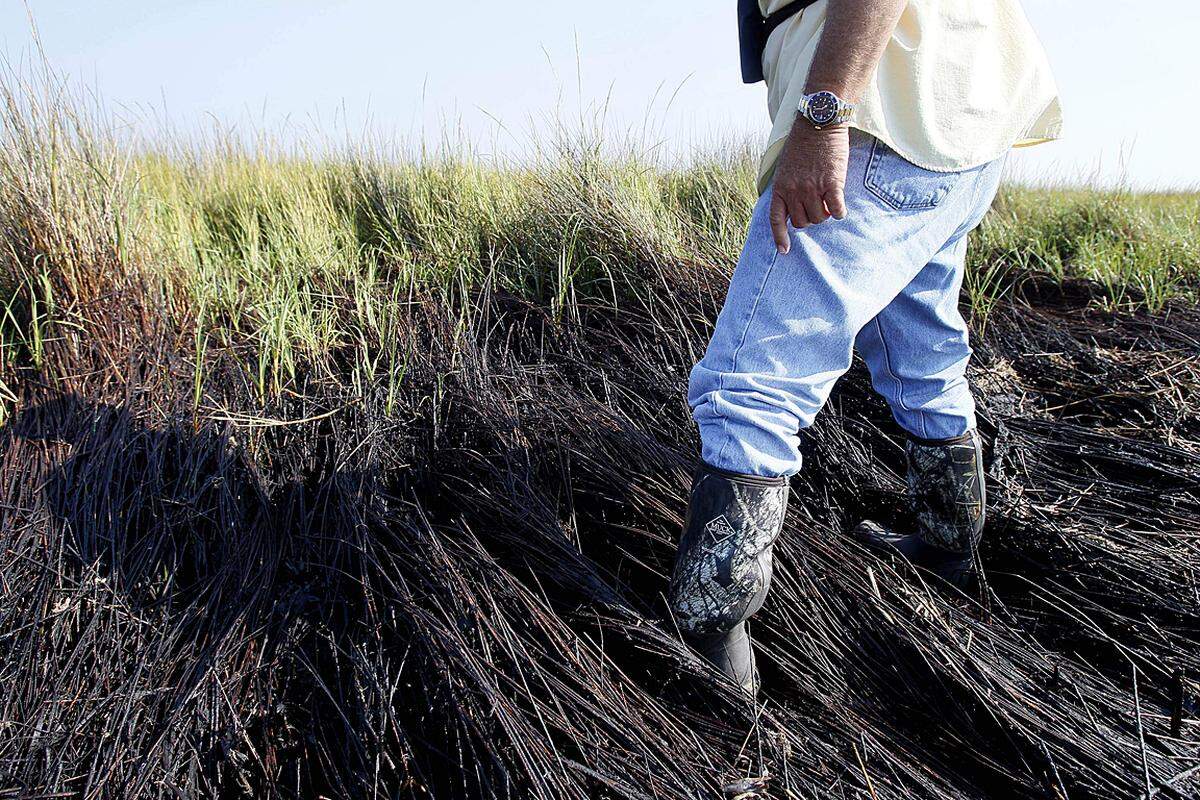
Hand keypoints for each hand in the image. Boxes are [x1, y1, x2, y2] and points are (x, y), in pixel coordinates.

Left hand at [769, 122, 849, 253]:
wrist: (818, 124)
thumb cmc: (802, 145)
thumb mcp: (786, 168)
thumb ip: (787, 188)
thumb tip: (794, 209)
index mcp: (780, 187)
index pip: (776, 219)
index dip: (780, 237)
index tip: (784, 251)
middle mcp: (793, 191)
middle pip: (802, 223)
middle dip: (810, 218)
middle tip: (818, 205)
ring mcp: (812, 188)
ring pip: (819, 218)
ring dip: (825, 213)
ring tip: (828, 199)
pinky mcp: (831, 183)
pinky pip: (836, 209)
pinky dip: (839, 212)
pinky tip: (840, 207)